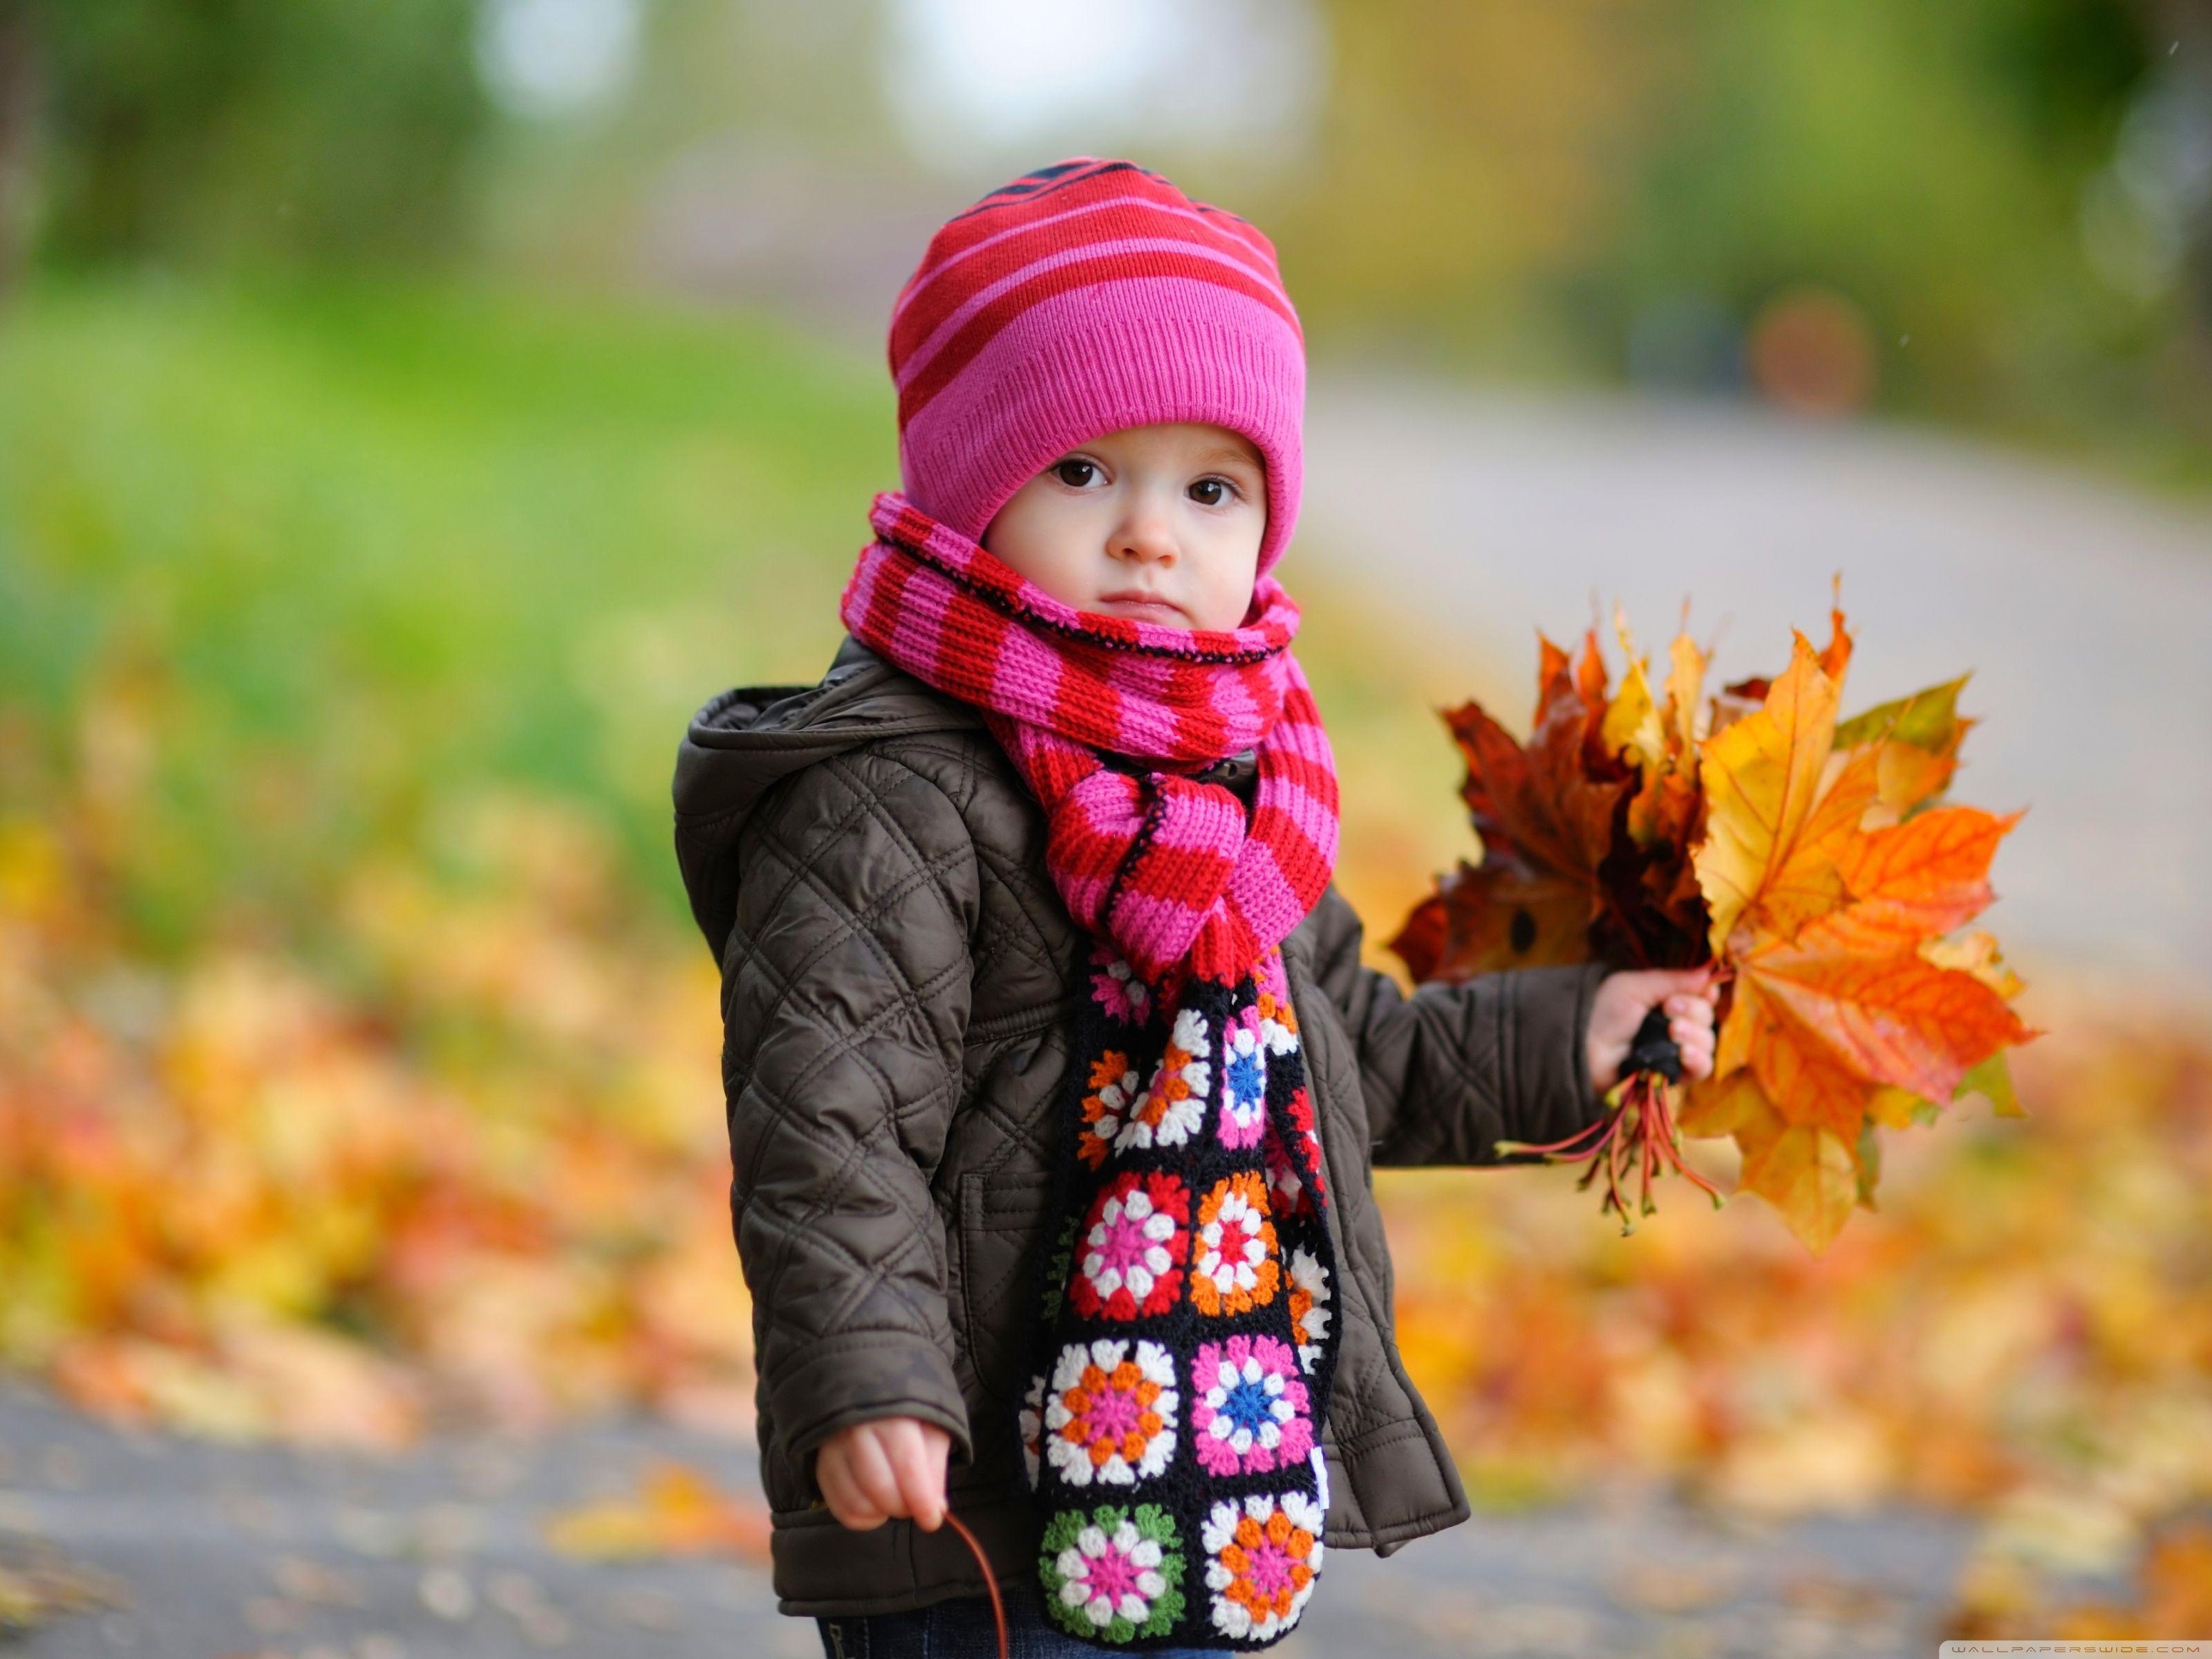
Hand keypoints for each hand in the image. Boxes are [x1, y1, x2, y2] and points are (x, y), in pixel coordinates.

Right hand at [813, 1415, 949, 1531]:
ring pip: (857, 1504)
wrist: (867, 1390)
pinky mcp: (821, 1467)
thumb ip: (935, 1468)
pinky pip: (840, 1510)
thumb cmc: (907, 1415)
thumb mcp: (932, 1430)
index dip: (921, 1500)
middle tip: (912, 1505)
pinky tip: (875, 1505)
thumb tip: (935, 1508)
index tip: (931, 1519)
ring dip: (881, 1514)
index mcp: (891, 1416)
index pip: (907, 1466)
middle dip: (902, 1507)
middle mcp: (856, 1430)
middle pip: (879, 1488)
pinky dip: (862, 1519)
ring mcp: (833, 1449)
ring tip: (893, 1500)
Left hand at [1587, 966, 1719, 1092]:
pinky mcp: (1672, 1075)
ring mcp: (1674, 1051)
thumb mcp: (1635, 986)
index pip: (1703, 997)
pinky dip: (1698, 1059)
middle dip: (1693, 1011)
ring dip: (1694, 1034)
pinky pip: (1700, 1069)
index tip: (1703, 991)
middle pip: (1707, 1018)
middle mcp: (1675, 1025)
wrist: (1583, 1045)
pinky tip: (1685, 1053)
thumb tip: (1709, 971)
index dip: (1706, 994)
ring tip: (1672, 1031)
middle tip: (1668, 1009)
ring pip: (1706, 1043)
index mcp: (1667, 1001)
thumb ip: (1673, 980)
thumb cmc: (1603, 1011)